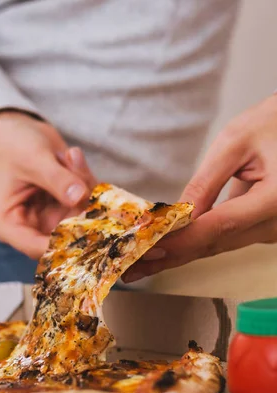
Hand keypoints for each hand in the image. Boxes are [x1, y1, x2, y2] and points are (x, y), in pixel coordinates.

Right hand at [0, 110, 96, 258]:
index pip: (39, 249)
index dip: (65, 244)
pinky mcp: (68, 205)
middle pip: (67, 235)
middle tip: (79, 172)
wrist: (13, 130)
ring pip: (83, 217)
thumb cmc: (11, 145)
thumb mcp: (32, 159)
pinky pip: (88, 202)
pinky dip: (87, 180)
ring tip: (71, 157)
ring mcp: (53, 218)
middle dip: (81, 207)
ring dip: (85, 187)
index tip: (89, 226)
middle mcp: (32, 228)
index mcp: (10, 225)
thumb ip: (56, 178)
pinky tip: (73, 157)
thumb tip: (80, 197)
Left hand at [123, 95, 276, 282]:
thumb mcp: (235, 142)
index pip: (220, 225)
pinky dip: (194, 243)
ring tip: (139, 264)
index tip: (149, 249)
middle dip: (170, 255)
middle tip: (131, 267)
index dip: (181, 240)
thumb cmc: (274, 124)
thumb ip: (205, 182)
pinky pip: (226, 237)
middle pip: (216, 243)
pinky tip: (165, 250)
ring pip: (219, 245)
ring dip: (178, 254)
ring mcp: (274, 229)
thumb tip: (177, 215)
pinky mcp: (265, 228)